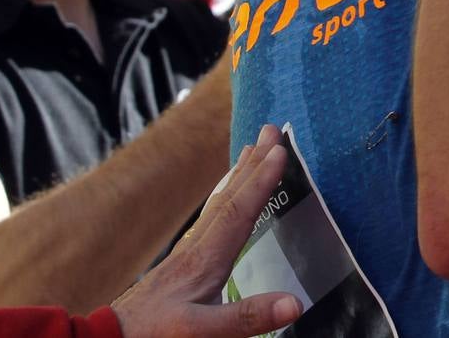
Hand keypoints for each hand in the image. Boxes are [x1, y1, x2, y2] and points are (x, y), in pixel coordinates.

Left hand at [111, 125, 301, 337]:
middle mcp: (197, 249)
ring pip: (217, 204)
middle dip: (253, 163)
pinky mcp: (180, 264)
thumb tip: (295, 302)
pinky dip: (222, 198)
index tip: (281, 150)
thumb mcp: (202, 331)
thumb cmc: (153, 335)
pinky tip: (225, 200)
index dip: (262, 180)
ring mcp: (186, 255)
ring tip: (251, 150)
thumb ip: (247, 316)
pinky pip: (208, 218)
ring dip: (238, 175)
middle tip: (271, 130)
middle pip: (229, 197)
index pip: (239, 211)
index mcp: (206, 260)